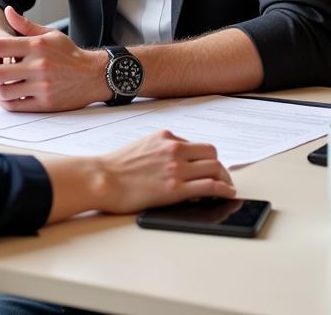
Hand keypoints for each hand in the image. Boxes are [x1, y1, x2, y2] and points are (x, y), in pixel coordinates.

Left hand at [0, 6, 107, 110]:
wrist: (93, 75)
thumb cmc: (69, 53)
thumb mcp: (49, 34)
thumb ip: (25, 25)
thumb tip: (7, 11)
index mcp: (37, 46)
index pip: (0, 46)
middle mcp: (39, 66)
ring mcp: (42, 87)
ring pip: (4, 92)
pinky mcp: (46, 103)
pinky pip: (17, 106)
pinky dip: (2, 103)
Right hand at [43, 130, 235, 221]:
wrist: (103, 178)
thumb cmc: (117, 166)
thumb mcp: (142, 146)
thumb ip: (162, 150)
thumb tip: (180, 162)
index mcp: (165, 137)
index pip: (196, 145)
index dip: (205, 158)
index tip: (206, 168)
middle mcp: (173, 148)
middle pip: (211, 153)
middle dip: (218, 166)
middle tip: (221, 178)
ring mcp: (176, 168)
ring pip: (215, 168)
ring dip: (224, 179)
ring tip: (225, 188)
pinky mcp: (176, 188)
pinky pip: (211, 186)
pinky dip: (223, 190)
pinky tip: (227, 194)